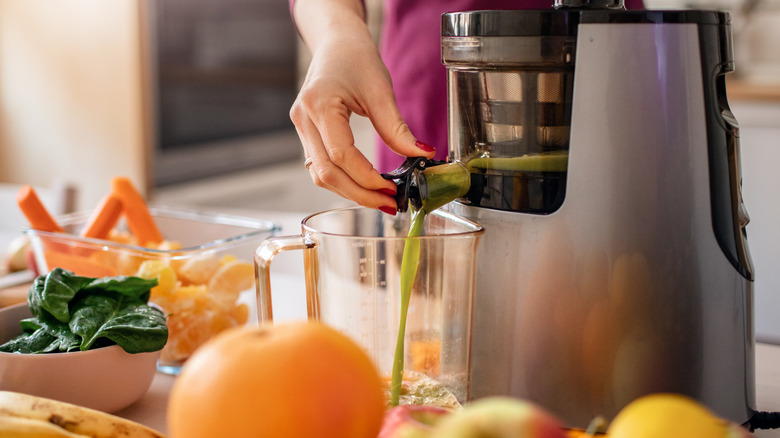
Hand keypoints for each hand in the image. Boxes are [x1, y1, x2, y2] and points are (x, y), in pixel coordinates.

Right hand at [289, 12, 434, 212]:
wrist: (336, 41)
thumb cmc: (356, 57)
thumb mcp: (380, 90)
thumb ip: (397, 128)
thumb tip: (422, 155)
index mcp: (320, 105)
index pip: (341, 155)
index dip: (366, 178)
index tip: (391, 189)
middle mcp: (303, 119)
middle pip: (326, 173)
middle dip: (359, 194)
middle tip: (388, 203)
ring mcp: (301, 128)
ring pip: (320, 175)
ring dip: (349, 191)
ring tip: (379, 198)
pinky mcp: (306, 134)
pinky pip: (321, 166)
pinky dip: (342, 180)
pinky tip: (365, 185)